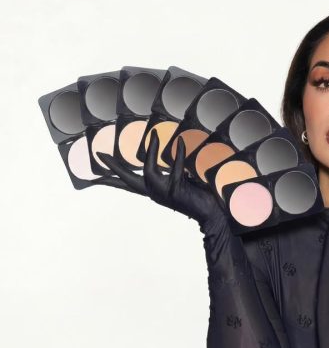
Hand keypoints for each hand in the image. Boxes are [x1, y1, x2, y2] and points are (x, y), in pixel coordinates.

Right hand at [97, 129, 223, 227]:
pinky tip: (180, 142)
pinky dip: (179, 154)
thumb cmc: (198, 197)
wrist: (212, 214)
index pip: (128, 185)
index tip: (96, 176)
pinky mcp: (177, 190)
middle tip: (99, 155)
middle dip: (113, 167)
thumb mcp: (180, 181)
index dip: (112, 179)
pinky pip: (176, 167)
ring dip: (151, 151)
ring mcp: (164, 193)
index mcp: (153, 191)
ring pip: (149, 170)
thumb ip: (170, 171)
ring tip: (153, 133)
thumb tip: (169, 151)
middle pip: (127, 180)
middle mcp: (155, 193)